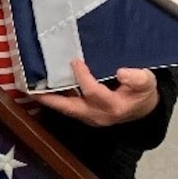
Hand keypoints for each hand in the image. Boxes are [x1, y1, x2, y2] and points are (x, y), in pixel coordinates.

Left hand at [35, 58, 158, 126]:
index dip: (83, 76)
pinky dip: (55, 98)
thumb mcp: (147, 82)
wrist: (143, 109)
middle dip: (50, 99)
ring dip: (48, 99)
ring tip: (30, 87)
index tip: (75, 60)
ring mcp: (89, 117)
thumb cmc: (143, 92)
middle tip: (31, 89)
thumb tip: (121, 72)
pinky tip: (43, 88)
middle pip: (69, 107)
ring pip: (65, 109)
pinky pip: (67, 107)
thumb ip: (138, 78)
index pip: (92, 92)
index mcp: (113, 106)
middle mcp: (97, 115)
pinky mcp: (84, 115)